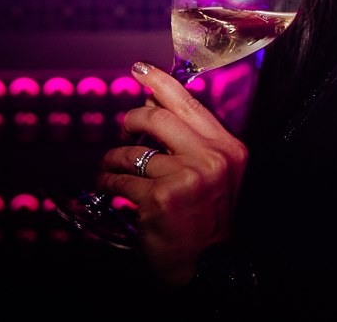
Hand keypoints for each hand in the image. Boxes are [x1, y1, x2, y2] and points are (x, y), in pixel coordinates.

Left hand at [95, 61, 248, 286]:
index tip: (140, 69)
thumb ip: (189, 139)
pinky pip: (120, 180)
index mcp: (228, 148)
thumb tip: (153, 102)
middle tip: (124, 128)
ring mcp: (185, 179)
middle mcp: (211, 159)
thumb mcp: (214, 173)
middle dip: (131, 120)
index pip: (190, 104)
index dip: (161, 83)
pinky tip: (108, 186)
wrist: (211, 267)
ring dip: (113, 158)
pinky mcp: (159, 199)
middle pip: (158, 119)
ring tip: (111, 167)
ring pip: (133, 152)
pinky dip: (108, 182)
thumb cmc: (208, 218)